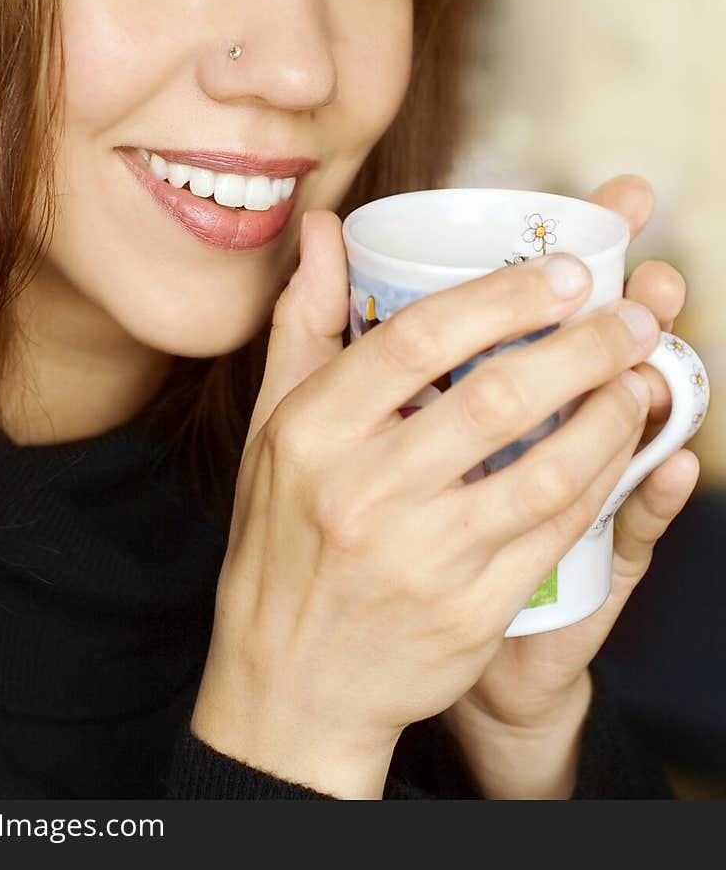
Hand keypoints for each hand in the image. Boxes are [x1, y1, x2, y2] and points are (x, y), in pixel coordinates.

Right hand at [191, 197, 661, 797]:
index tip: (564, 272)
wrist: (292, 686)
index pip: (415, 340)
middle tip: (631, 315)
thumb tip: (324, 227)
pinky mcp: (468, 614)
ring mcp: (418, 560)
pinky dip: (604, 480)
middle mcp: (360, 493)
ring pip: (544, 469)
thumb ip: (303, 322)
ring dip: (612, 413)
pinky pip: (556, 533)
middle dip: (583, 345)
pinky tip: (622, 446)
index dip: (501, 297)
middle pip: (494, 397)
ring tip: (641, 375)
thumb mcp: (273, 427)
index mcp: (310, 432)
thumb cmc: (284, 538)